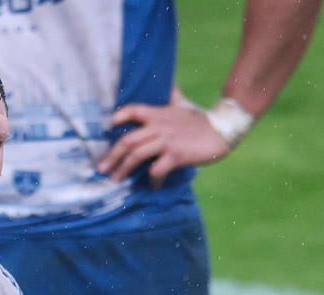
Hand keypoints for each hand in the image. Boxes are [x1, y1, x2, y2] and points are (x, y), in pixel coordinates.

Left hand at [97, 95, 230, 187]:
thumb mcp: (182, 103)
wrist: (222, 130)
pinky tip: (152, 186)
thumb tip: (167, 80)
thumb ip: (171, 94)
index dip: (117, 117)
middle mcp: (158, 126)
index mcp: (157, 113)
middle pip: (128, 140)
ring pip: (137, 155)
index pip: (131, 110)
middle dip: (112, 155)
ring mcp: (167, 141)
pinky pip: (157, 169)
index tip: (105, 129)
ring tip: (116, 179)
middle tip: (101, 168)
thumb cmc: (200, 119)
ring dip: (124, 169)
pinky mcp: (176, 155)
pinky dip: (152, 179)